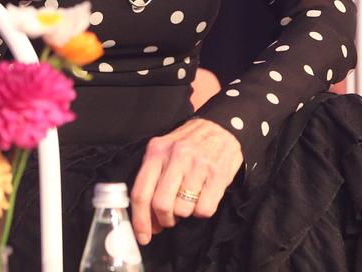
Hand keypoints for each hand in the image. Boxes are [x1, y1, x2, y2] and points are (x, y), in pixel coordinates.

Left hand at [130, 118, 242, 244]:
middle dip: (164, 219)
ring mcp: (198, 165)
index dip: (140, 220)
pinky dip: (201, 211)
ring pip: (183, 210)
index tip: (143, 236)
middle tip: (169, 218)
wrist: (222, 126)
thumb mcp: (164, 150)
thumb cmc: (189, 143)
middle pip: (161, 205)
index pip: (141, 192)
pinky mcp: (218, 174)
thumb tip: (147, 218)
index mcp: (157, 151)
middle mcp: (176, 156)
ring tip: (188, 201)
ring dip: (184, 214)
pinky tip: (202, 198)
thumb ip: (152, 178)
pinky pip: (204, 209)